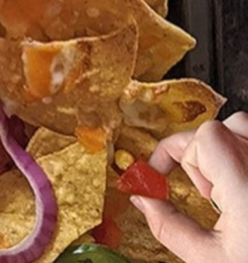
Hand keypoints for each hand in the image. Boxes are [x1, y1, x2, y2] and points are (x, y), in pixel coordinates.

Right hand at [132, 115, 247, 262]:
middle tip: (206, 196)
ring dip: (225, 151)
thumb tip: (143, 199)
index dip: (174, 152)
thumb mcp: (210, 260)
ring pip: (243, 130)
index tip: (159, 172)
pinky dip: (243, 156)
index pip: (204, 138)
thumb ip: (169, 226)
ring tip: (227, 189)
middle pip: (221, 131)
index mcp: (245, 187)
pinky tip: (243, 188)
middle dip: (201, 158)